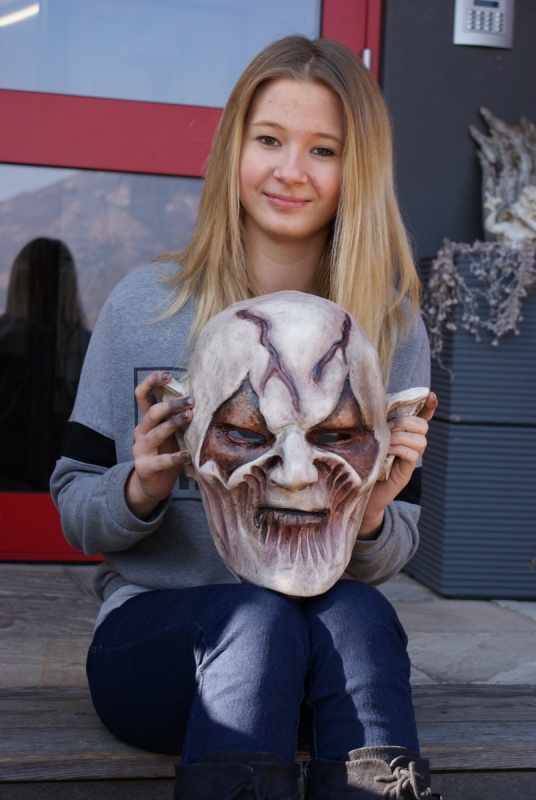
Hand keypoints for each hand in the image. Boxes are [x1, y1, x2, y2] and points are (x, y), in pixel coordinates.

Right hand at [125, 371, 193, 518]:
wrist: (153, 485)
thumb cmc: (167, 453)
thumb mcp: (172, 433)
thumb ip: (179, 417)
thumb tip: (202, 397)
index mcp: (146, 420)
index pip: (142, 394)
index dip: (151, 382)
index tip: (168, 375)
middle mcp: (140, 431)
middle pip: (152, 412)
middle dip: (171, 404)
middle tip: (191, 400)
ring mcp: (140, 449)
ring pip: (156, 433)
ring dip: (173, 423)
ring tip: (190, 417)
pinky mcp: (145, 467)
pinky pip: (162, 460)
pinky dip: (176, 457)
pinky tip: (188, 455)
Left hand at [359, 392, 437, 538]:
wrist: (355, 489)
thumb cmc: (355, 459)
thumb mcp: (357, 435)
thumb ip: (363, 421)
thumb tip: (360, 403)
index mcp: (399, 431)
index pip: (420, 416)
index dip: (428, 406)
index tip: (431, 395)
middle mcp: (408, 443)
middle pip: (423, 425)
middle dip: (406, 421)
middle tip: (388, 426)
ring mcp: (409, 457)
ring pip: (421, 439)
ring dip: (402, 435)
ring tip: (386, 441)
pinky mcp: (405, 471)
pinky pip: (413, 454)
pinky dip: (400, 448)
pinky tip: (387, 451)